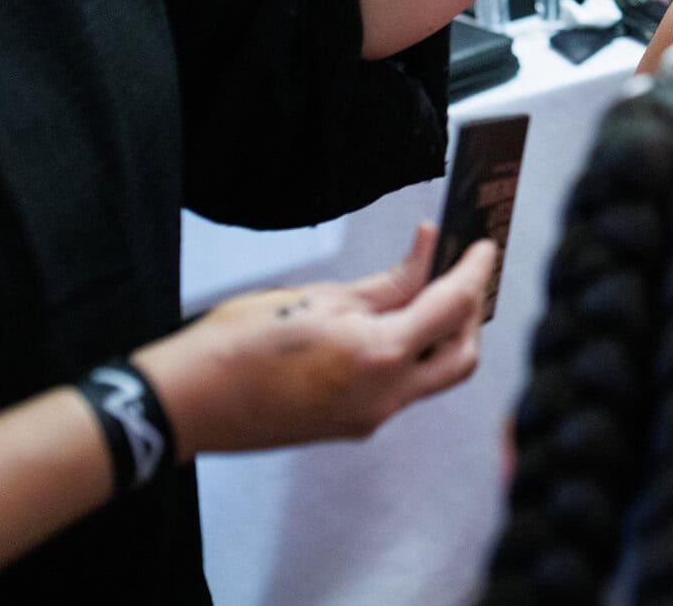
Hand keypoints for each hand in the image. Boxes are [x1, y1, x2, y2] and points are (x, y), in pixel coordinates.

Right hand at [135, 224, 495, 456]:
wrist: (187, 403)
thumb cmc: (242, 341)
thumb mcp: (322, 298)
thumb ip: (388, 281)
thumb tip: (430, 247)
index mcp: (379, 356)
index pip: (453, 307)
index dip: (474, 272)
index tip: (484, 247)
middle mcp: (385, 396)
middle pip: (462, 355)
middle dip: (470, 313)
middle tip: (460, 272)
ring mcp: (370, 418)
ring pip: (435, 377)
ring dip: (442, 336)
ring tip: (429, 292)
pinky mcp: (352, 426)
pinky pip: (401, 389)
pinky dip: (410, 355)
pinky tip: (392, 325)